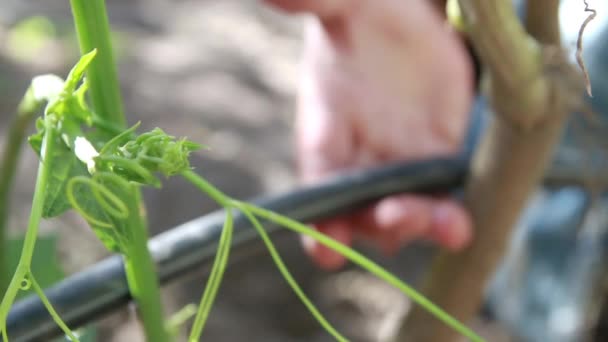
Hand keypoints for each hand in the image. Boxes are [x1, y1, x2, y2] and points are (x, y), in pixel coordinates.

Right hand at [268, 0, 474, 268]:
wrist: (398, 24)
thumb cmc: (359, 19)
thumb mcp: (340, 7)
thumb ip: (313, 4)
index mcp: (324, 131)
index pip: (316, 183)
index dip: (318, 220)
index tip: (326, 248)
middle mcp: (357, 159)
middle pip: (361, 210)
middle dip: (378, 221)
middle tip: (397, 214)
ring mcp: (397, 164)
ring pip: (403, 214)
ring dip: (419, 225)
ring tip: (447, 224)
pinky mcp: (436, 158)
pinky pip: (440, 198)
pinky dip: (449, 217)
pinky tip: (461, 224)